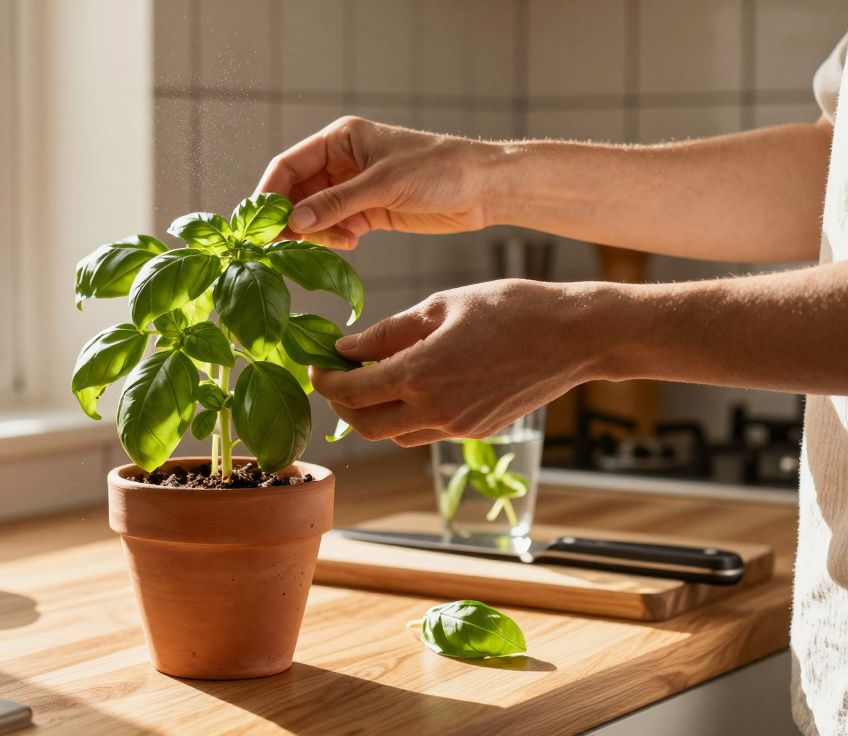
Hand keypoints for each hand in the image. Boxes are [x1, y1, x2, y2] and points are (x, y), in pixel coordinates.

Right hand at [255, 115, 500, 249]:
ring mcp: (353, 188)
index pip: (288, 165)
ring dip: (317, 233)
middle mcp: (341, 161)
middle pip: (297, 193)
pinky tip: (351, 243)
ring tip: (340, 242)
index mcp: (339, 139)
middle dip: (291, 219)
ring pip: (314, 215)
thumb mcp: (383, 185)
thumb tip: (292, 222)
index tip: (259, 225)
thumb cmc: (439, 169)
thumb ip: (335, 204)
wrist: (483, 188)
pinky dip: (335, 239)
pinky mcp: (368, 212)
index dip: (270, 194)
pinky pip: (336, 227)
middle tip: (284, 247)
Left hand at [311, 280, 606, 446]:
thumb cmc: (510, 308)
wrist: (575, 337)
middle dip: (341, 404)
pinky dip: (403, 417)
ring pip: (393, 436)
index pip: (352, 391)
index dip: (326, 381)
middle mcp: (435, 410)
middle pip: (365, 425)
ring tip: (367, 383)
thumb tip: (346, 347)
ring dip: (371, 415)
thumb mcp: (441, 305)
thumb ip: (388, 331)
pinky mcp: (476, 432)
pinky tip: (406, 388)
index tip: (316, 365)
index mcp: (421, 374)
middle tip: (333, 379)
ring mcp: (457, 427)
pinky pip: (424, 433)